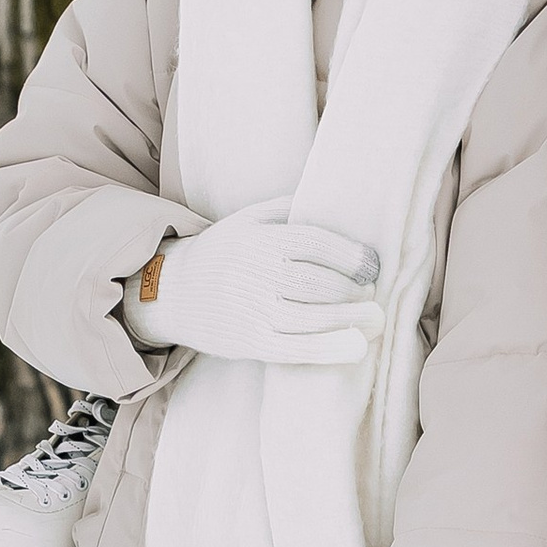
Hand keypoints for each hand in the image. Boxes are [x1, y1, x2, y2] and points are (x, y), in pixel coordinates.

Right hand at [126, 204, 380, 367]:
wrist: (170, 293)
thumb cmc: (221, 254)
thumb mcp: (246, 220)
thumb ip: (286, 208)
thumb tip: (332, 197)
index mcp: (259, 241)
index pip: (315, 243)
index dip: (351, 254)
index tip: (372, 264)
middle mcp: (256, 275)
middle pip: (319, 282)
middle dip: (355, 289)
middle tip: (372, 292)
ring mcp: (253, 312)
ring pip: (312, 317)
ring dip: (352, 319)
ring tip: (375, 319)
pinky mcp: (251, 344)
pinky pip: (295, 349)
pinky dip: (329, 349)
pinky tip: (356, 346)